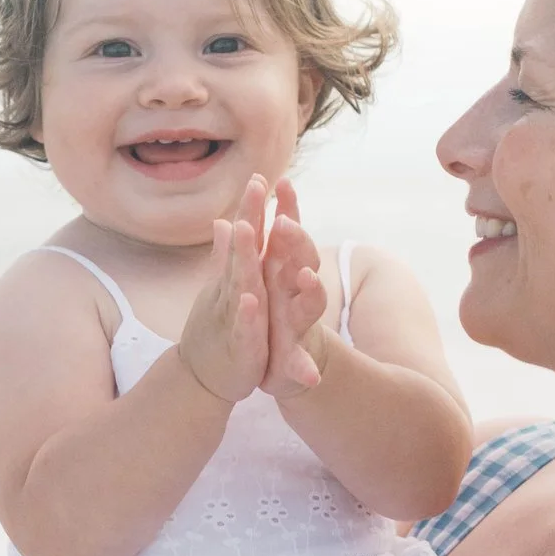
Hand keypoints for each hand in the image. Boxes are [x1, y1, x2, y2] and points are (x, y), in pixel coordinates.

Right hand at [175, 180, 271, 405]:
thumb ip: (227, 255)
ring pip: (241, 282)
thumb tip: (224, 222)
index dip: (251, 206)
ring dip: (242, 256)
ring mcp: (235, 315)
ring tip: (244, 227)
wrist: (204, 377)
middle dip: (249, 216)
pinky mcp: (241, 345)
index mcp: (238, 277)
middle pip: (243, 248)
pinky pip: (243, 327)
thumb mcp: (226, 288)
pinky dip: (246, 313)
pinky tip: (250, 298)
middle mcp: (235, 290)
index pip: (245, 237)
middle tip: (255, 183)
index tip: (259, 174)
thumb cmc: (218, 328)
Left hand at [258, 176, 326, 398]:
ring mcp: (301, 326)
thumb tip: (243, 212)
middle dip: (297, 242)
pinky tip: (309, 372)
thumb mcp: (261, 280)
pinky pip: (302, 362)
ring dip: (312, 291)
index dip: (288, 209)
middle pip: (304, 260)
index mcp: (284, 275)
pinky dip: (304, 366)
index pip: (289, 237)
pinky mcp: (297, 360)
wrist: (280, 366)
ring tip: (307, 278)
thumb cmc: (274, 316)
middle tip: (284, 222)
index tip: (283, 182)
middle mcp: (298, 295)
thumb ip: (254, 249)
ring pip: (311, 304)